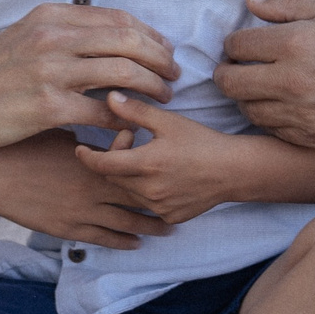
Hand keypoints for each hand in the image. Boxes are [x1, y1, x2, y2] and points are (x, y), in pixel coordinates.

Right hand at [0, 1, 177, 152]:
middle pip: (128, 40)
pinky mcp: (48, 106)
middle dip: (160, 59)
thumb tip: (109, 37)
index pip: (118, 18)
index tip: (163, 52)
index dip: (150, 35)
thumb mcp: (24, 38)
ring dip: (152, 87)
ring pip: (124, 72)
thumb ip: (64, 33)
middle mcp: (52, 37)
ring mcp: (50, 71)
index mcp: (49, 17)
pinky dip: (125, 117)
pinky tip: (132, 124)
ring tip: (163, 99)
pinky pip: (104, 109)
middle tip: (174, 76)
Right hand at [0, 131, 169, 248]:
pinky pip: (105, 239)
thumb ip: (80, 130)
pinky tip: (137, 244)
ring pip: (128, 222)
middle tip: (181, 199)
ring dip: (150, 226)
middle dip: (161, 199)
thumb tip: (95, 123)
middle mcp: (93, 186)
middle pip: (138, 195)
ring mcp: (83, 211)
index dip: (151, 164)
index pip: (132, 162)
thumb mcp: (53, 128)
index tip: (168, 165)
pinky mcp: (69, 229)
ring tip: (170, 228)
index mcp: (92, 158)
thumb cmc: (18, 147)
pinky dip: (124, 242)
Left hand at [77, 94, 252, 224]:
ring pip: (128, 192)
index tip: (81, 149)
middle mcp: (149, 191)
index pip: (102, 165)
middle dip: (113, 160)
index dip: (87, 157)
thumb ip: (135, 111)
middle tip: (129, 142)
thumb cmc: (201, 141)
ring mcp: (159, 207)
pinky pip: (146, 205)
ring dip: (128, 176)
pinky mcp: (169, 217)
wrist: (234, 171)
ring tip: (146, 158)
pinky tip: (161, 177)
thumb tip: (108, 97)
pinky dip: (145, 191)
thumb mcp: (168, 122)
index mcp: (146, 164)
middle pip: (113, 178)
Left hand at [215, 0, 314, 149]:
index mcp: (294, 44)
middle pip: (230, 83)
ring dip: (248, 97)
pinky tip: (282, 105)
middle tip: (237, 67)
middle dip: (228, 72)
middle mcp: (292, 82)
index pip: (236, 45)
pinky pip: (274, 131)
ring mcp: (303, 115)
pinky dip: (271, 118)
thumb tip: (250, 1)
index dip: (234, 43)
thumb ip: (286, 6)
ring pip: (248, 111)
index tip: (242, 44)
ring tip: (261, 86)